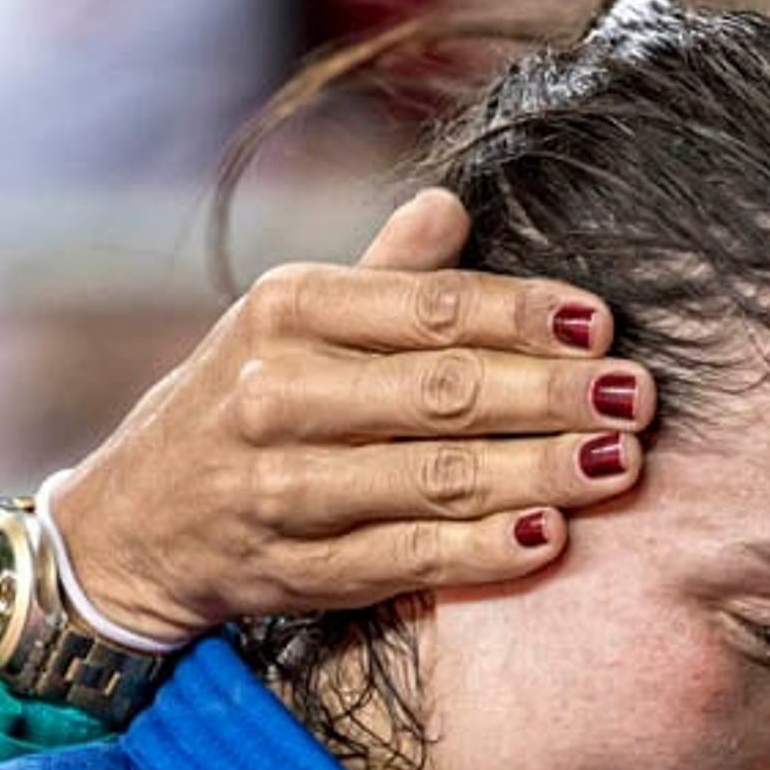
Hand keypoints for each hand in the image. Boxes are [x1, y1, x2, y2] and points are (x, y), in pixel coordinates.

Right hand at [52, 188, 651, 642]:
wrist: (133, 521)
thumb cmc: (246, 399)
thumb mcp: (294, 321)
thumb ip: (384, 273)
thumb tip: (453, 202)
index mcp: (289, 310)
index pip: (429, 306)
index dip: (524, 315)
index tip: (602, 325)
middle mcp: (279, 391)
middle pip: (446, 391)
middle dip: (554, 394)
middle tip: (636, 397)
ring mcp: (287, 485)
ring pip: (438, 476)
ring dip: (541, 471)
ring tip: (619, 462)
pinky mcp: (300, 566)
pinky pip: (410, 556)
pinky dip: (484, 549)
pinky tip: (550, 536)